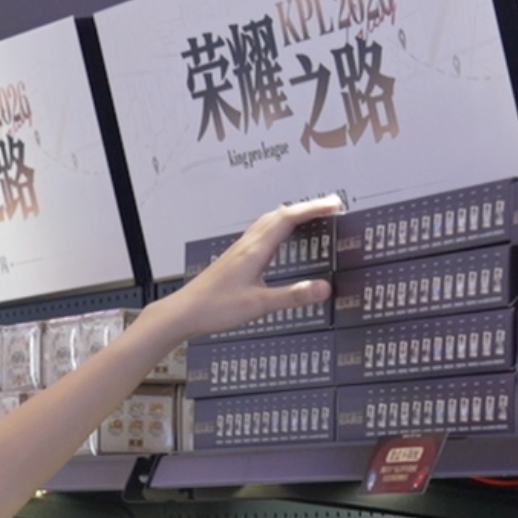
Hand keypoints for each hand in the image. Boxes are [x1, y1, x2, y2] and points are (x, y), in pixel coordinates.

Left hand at [149, 195, 343, 342]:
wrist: (182, 312)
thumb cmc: (214, 308)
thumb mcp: (259, 305)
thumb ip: (293, 296)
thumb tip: (324, 288)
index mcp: (255, 249)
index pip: (289, 218)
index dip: (314, 208)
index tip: (334, 204)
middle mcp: (246, 244)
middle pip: (280, 214)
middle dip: (306, 208)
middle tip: (328, 207)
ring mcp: (238, 250)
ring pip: (268, 221)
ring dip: (290, 214)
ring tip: (309, 216)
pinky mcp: (233, 259)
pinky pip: (259, 233)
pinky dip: (276, 227)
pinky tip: (276, 239)